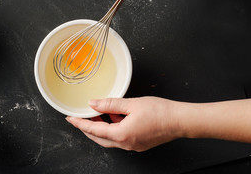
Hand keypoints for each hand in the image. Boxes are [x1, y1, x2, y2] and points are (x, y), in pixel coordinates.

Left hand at [66, 97, 181, 150]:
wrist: (180, 121)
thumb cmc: (160, 112)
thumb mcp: (131, 104)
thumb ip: (109, 104)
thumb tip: (93, 104)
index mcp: (121, 134)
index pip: (93, 130)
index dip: (80, 123)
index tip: (70, 119)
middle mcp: (125, 144)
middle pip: (99, 138)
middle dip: (87, 128)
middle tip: (80, 117)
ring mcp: (132, 145)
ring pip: (109, 139)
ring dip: (100, 128)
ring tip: (98, 114)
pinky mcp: (139, 144)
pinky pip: (120, 138)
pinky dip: (113, 129)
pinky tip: (115, 117)